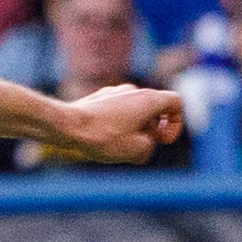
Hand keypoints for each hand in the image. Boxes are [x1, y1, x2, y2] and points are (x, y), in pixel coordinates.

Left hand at [53, 84, 184, 163]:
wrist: (66, 125)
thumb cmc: (102, 136)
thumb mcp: (136, 150)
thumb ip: (149, 147)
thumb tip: (143, 146)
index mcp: (148, 98)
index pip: (176, 103)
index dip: (176, 124)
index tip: (161, 141)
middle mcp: (132, 91)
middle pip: (154, 110)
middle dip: (151, 131)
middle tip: (137, 148)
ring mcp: (113, 93)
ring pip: (134, 112)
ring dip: (133, 130)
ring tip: (117, 147)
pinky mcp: (97, 100)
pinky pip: (116, 113)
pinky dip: (117, 126)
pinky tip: (102, 141)